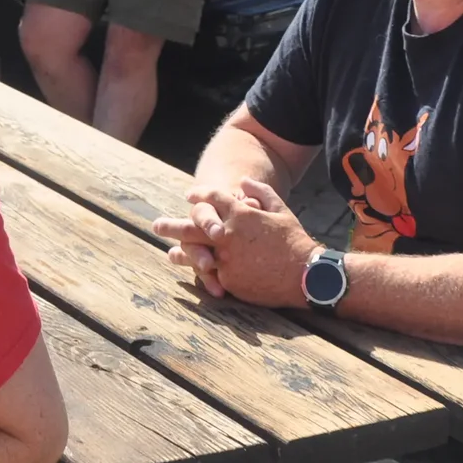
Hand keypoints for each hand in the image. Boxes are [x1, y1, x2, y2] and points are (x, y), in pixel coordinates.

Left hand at [152, 182, 316, 306]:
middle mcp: (227, 235)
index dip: (199, 195)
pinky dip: (205, 273)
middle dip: (172, 225)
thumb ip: (260, 192)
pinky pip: (213, 275)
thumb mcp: (280, 210)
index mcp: (239, 215)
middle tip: (156, 225)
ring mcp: (225, 259)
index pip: (212, 199)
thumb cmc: (294, 240)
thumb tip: (243, 181)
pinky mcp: (229, 280)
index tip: (189, 195)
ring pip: (194, 254)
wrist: (306, 275)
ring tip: (169, 253)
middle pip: (191, 227)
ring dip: (180, 253)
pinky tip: (195, 273)